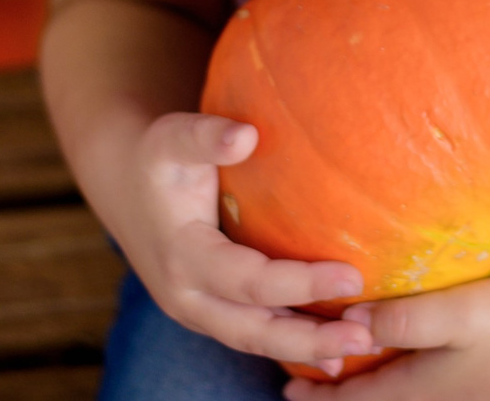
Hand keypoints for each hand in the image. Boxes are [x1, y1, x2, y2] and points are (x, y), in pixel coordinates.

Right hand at [121, 113, 376, 371]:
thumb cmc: (157, 158)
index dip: (301, 283)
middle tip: (366, 339)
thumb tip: (246, 135)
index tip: (353, 276)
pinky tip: (334, 354)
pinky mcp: (210, 313)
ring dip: (307, 350)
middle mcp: (187, 297)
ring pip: (255, 342)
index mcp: (183, 257)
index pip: (249, 281)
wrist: (124, 186)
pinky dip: (291, 346)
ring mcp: (197, 311)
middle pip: (254, 331)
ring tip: (361, 348)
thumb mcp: (173, 137)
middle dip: (310, 341)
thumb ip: (207, 135)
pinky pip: (253, 336)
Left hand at [282, 275, 489, 400]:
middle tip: (306, 382)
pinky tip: (409, 362)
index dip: (315, 396)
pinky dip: (398, 383)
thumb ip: (401, 316)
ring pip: (398, 400)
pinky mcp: (481, 392)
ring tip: (350, 372)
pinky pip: (422, 393)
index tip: (286, 386)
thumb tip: (347, 320)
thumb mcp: (455, 313)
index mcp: (416, 391)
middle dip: (337, 396)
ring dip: (368, 390)